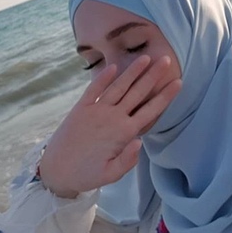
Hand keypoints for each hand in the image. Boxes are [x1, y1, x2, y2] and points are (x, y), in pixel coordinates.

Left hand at [39, 55, 180, 197]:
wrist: (53, 170)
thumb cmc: (85, 174)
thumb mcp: (111, 175)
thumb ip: (128, 160)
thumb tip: (141, 141)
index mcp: (123, 133)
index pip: (150, 110)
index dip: (165, 96)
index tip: (178, 82)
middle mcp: (112, 117)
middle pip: (138, 92)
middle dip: (153, 75)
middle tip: (166, 59)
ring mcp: (96, 110)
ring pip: (119, 86)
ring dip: (133, 71)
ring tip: (146, 57)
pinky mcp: (81, 108)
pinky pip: (94, 89)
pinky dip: (104, 77)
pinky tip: (114, 66)